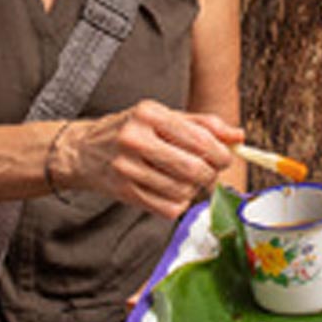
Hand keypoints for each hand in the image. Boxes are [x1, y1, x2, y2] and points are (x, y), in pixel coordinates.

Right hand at [57, 101, 242, 218]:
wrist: (83, 151)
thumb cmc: (131, 130)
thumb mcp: (164, 117)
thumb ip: (203, 125)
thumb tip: (238, 136)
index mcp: (149, 113)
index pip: (199, 138)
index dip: (221, 152)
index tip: (226, 157)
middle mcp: (135, 139)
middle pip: (193, 167)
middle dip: (211, 173)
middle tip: (211, 171)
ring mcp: (127, 168)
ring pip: (182, 190)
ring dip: (195, 189)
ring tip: (189, 180)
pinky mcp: (124, 193)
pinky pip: (168, 207)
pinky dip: (179, 203)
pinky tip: (173, 191)